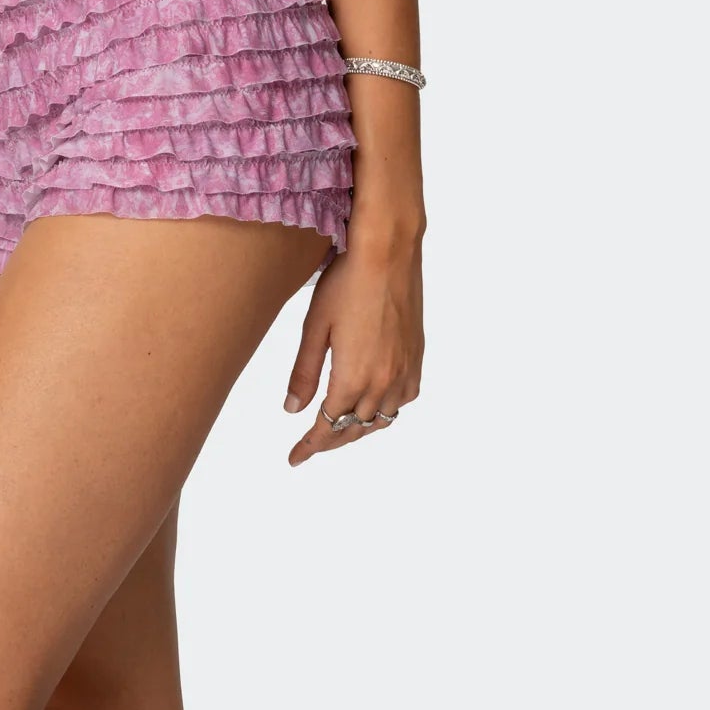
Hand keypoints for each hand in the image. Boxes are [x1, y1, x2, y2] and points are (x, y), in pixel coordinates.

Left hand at [283, 219, 423, 466]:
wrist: (388, 251)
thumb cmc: (346, 282)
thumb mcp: (315, 328)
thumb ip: (304, 374)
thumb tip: (293, 410)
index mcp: (352, 378)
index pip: (327, 427)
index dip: (309, 446)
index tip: (295, 457)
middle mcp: (382, 382)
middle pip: (353, 429)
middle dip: (330, 440)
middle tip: (312, 444)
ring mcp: (403, 371)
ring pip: (380, 419)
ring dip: (358, 429)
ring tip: (340, 428)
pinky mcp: (416, 358)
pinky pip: (403, 400)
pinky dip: (386, 410)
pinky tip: (374, 404)